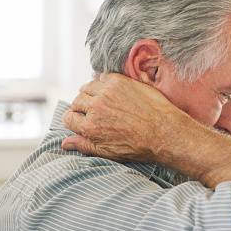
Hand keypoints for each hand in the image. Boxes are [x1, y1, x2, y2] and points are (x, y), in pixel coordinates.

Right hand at [61, 73, 184, 161]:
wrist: (165, 131)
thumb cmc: (140, 146)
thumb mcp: (109, 152)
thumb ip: (85, 145)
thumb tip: (65, 143)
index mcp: (91, 127)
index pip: (68, 118)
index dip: (73, 120)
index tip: (80, 120)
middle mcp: (96, 107)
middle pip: (76, 101)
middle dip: (82, 107)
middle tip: (95, 111)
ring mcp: (107, 92)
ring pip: (87, 87)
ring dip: (91, 93)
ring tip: (102, 100)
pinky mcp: (120, 81)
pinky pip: (103, 77)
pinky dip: (105, 83)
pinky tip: (114, 92)